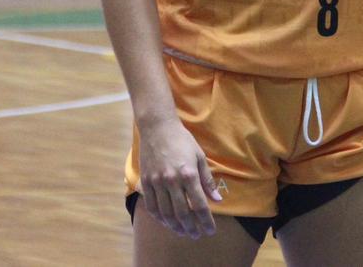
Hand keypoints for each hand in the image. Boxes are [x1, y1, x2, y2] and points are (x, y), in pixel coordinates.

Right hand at [137, 117, 222, 238]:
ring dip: (175, 226)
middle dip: (191, 228)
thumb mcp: (199, 157)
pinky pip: (152, 205)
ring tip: (183, 232)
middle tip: (197, 235)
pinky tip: (166, 222)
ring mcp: (157, 181)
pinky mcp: (146, 181)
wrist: (158, 127)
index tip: (210, 231)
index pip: (199, 205)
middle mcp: (172, 180)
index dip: (206, 221)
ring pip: (166, 213)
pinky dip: (159, 217)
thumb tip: (217, 200)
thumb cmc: (182, 140)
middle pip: (182, 213)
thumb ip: (207, 180)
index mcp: (188, 174)